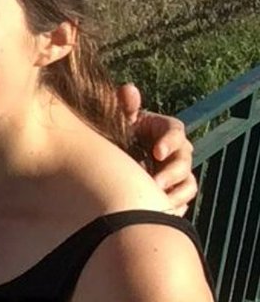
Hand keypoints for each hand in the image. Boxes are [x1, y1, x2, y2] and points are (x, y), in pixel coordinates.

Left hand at [118, 84, 197, 214]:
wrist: (113, 154)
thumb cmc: (117, 131)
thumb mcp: (119, 118)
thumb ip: (125, 105)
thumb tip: (128, 89)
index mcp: (165, 129)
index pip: (177, 132)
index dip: (170, 142)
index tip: (157, 152)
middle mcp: (176, 151)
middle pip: (184, 161)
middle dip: (171, 173)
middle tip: (153, 184)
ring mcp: (176, 172)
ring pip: (188, 184)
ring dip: (175, 194)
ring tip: (157, 201)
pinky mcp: (172, 190)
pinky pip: (182, 201)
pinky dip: (173, 207)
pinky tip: (159, 212)